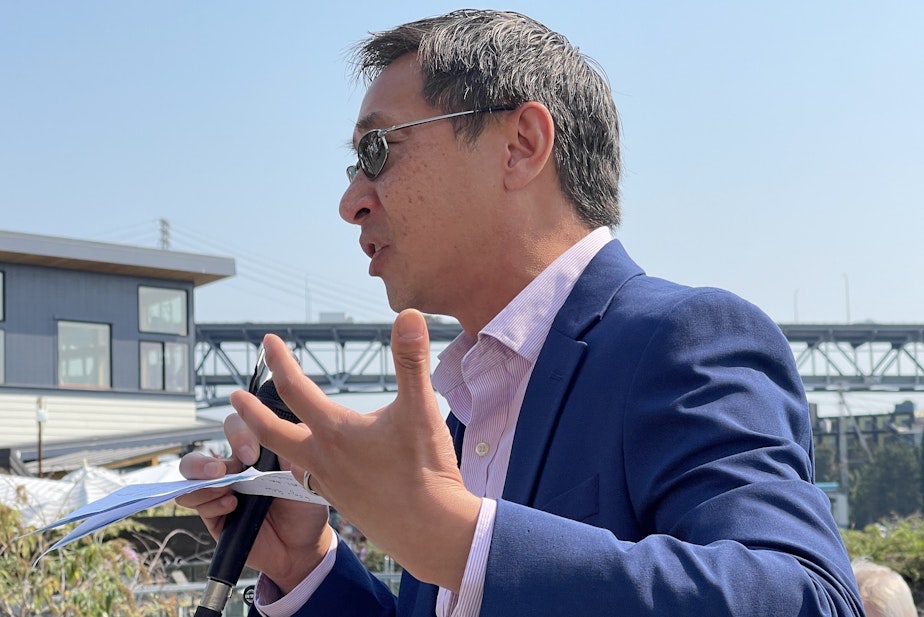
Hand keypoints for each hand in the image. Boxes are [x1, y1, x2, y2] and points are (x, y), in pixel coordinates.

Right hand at [176, 413, 331, 593]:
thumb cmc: (305, 506)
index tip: (253, 455)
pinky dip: (209, 502)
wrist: (302, 547)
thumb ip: (295, 457)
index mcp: (256, 452)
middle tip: (222, 470)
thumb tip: (290, 434)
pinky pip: (195, 503)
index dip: (239, 435)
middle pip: (203, 451)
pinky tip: (231, 506)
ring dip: (200, 479)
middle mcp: (233, 468)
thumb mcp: (307, 479)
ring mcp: (221, 491)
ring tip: (223, 486)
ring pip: (190, 475)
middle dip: (206, 460)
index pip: (237, 428)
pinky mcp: (213, 515)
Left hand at [231, 309, 481, 591]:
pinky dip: (304, 463)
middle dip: (250, 413)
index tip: (268, 341)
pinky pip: (310, 479)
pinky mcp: (343, 502)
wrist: (430, 531)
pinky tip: (320, 461)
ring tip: (272, 430)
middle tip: (233, 398)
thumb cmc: (425, 470)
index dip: (280, 362)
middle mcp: (322, 459)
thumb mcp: (420, 408)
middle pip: (272, 433)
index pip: (294, 389)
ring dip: (274, 440)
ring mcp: (329, 485)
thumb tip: (408, 314)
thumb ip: (410, 359)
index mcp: (334, 432)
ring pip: (290, 458)